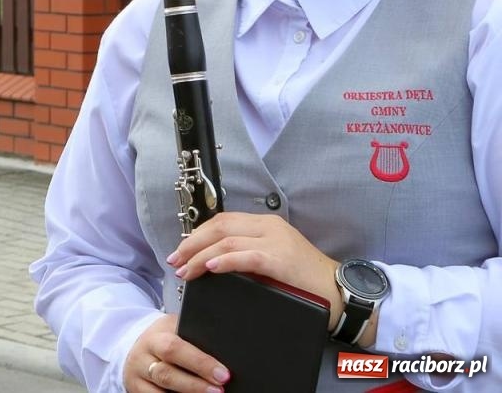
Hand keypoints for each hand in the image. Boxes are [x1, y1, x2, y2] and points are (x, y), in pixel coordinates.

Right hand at [125, 313, 228, 392]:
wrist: (141, 348)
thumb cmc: (167, 339)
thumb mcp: (177, 330)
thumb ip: (194, 340)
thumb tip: (223, 355)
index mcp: (155, 337)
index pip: (175, 349)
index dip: (200, 363)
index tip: (223, 374)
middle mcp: (142, 357)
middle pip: (166, 374)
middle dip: (195, 385)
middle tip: (219, 390)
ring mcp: (137, 376)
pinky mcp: (136, 391)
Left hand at [167, 212, 342, 328]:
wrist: (339, 292)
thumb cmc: (304, 280)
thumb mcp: (272, 258)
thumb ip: (246, 254)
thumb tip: (211, 261)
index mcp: (264, 223)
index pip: (222, 221)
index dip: (197, 234)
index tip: (181, 250)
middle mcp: (268, 227)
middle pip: (219, 228)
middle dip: (192, 245)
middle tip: (175, 261)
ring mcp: (275, 241)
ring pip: (227, 241)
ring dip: (200, 257)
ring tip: (186, 271)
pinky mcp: (281, 259)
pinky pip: (247, 256)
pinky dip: (225, 260)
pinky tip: (211, 268)